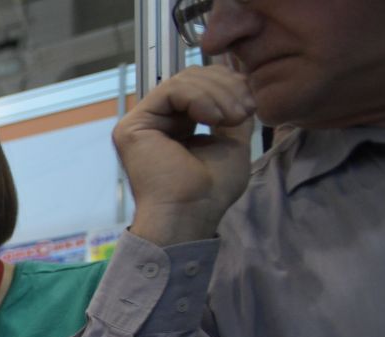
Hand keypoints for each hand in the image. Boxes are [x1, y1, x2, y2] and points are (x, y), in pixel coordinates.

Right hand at [116, 65, 256, 244]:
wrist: (191, 212)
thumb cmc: (211, 189)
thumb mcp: (232, 140)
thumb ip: (232, 110)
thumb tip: (241, 80)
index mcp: (176, 125)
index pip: (201, 84)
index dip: (230, 84)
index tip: (251, 106)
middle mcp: (156, 120)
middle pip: (193, 76)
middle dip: (227, 87)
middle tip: (245, 111)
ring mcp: (141, 122)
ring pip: (184, 80)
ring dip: (218, 93)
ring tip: (233, 118)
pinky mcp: (133, 126)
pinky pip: (171, 90)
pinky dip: (199, 98)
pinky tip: (213, 118)